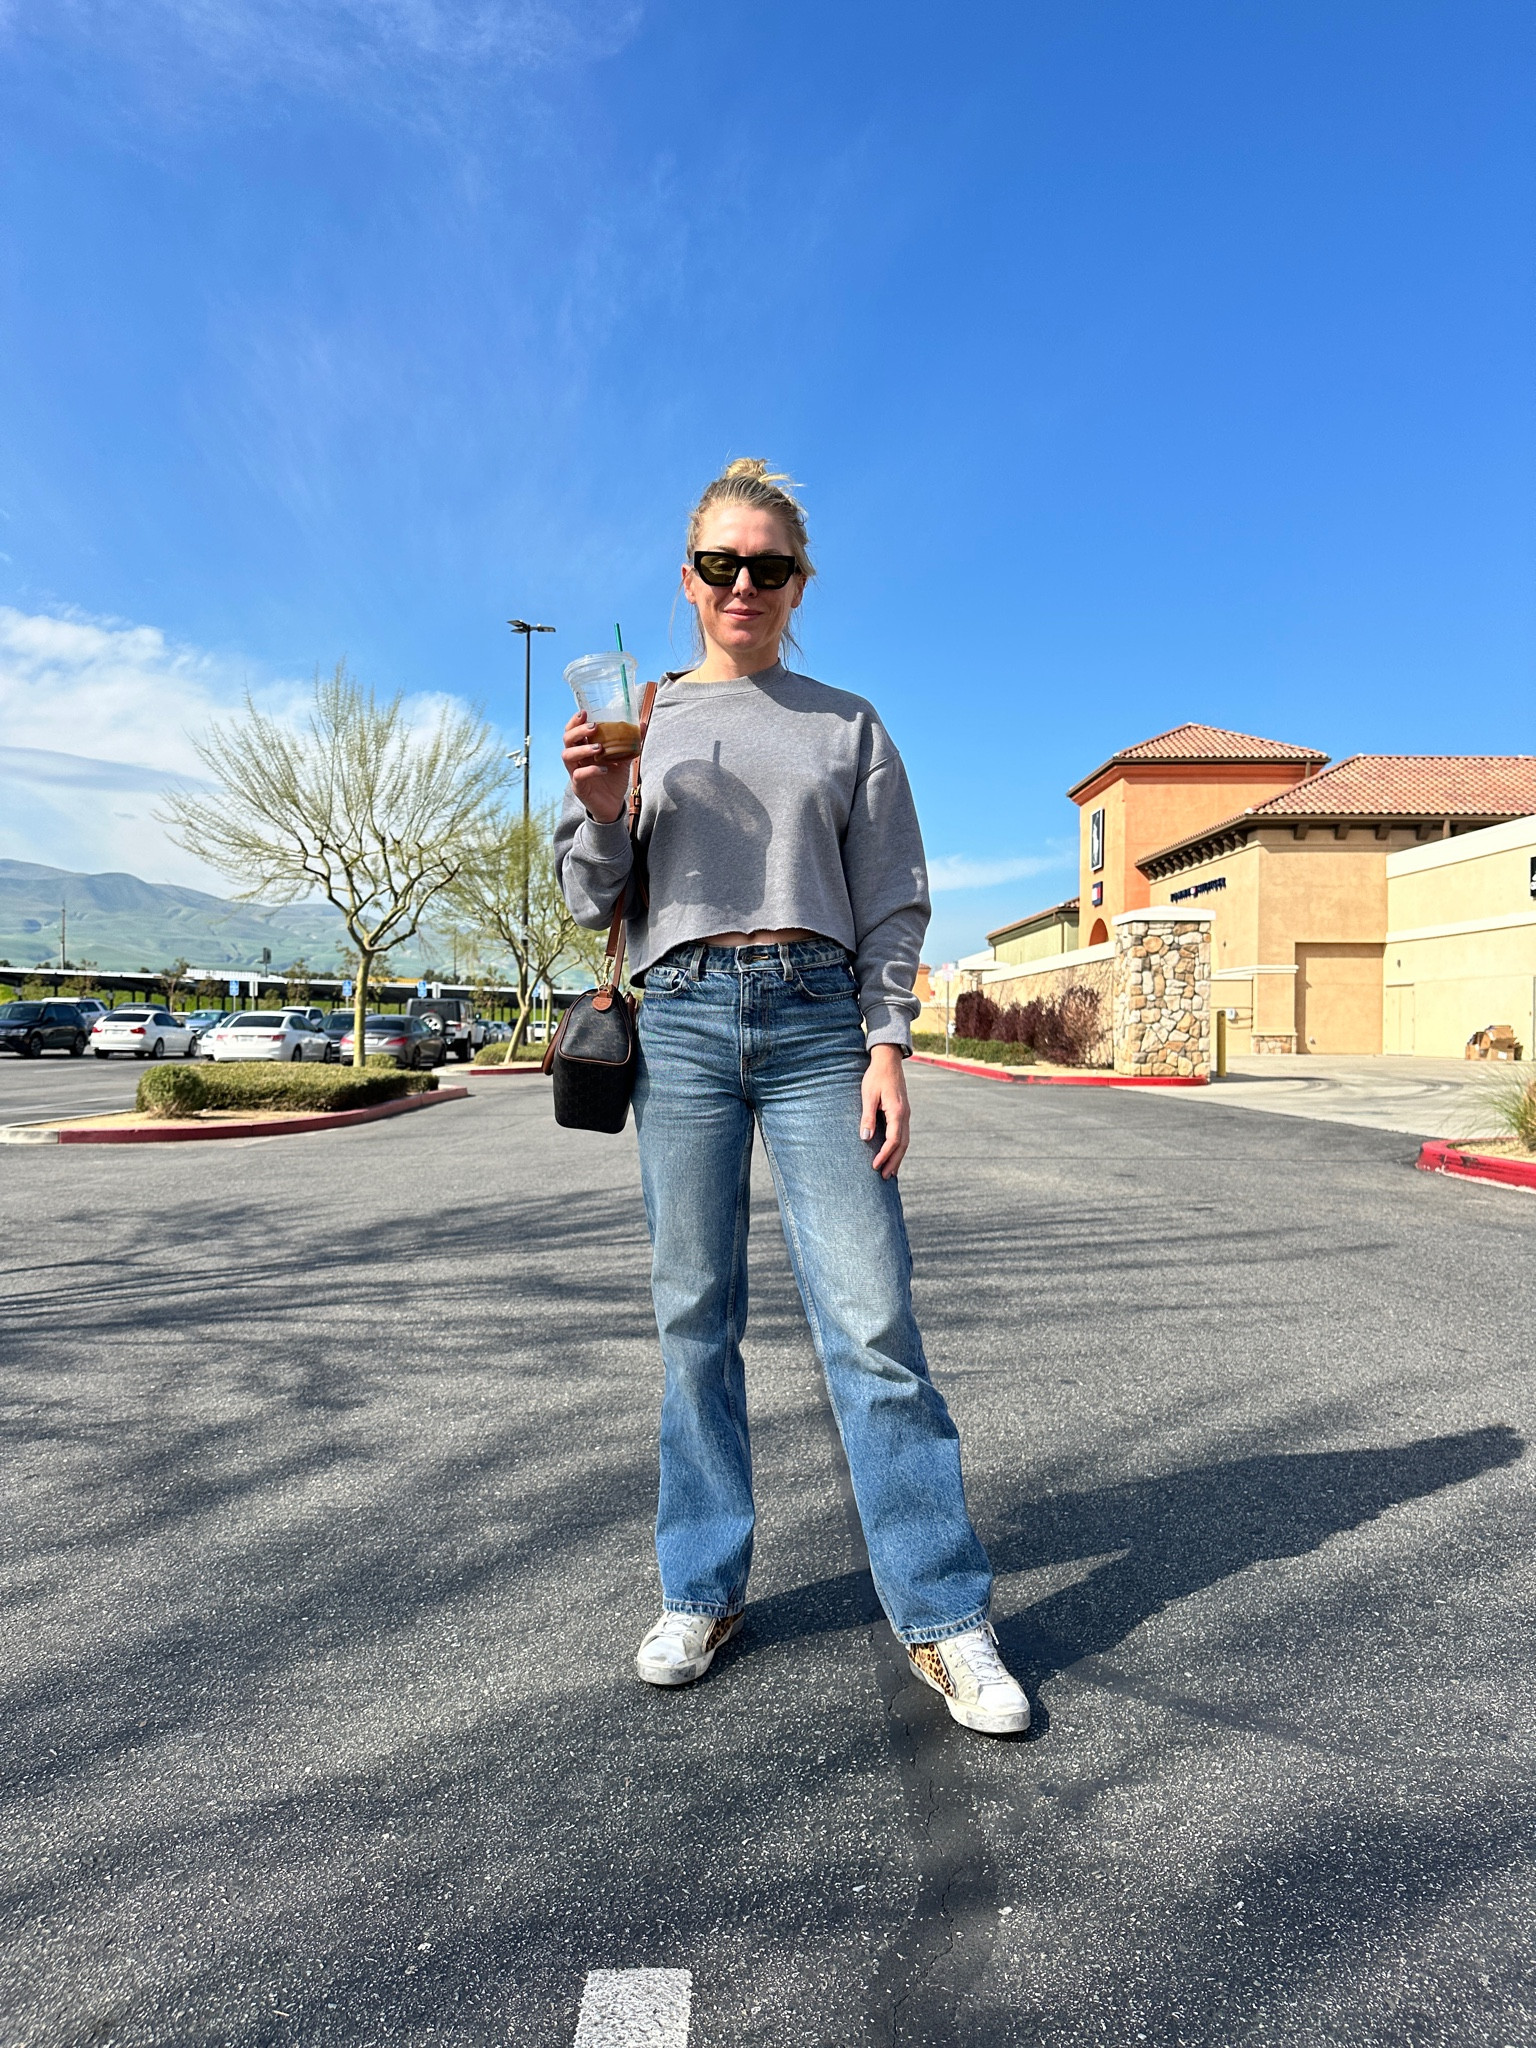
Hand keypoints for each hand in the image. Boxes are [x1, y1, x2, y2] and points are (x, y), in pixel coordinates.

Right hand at [561, 710, 630, 823]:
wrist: (614, 804)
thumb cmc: (614, 779)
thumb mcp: (623, 758)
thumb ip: (629, 743)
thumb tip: (642, 725)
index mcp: (583, 750)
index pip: (572, 732)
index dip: (575, 722)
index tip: (584, 712)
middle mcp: (576, 760)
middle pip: (567, 740)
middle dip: (578, 731)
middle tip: (594, 727)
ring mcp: (575, 773)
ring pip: (567, 756)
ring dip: (582, 749)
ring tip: (599, 747)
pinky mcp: (579, 787)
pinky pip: (579, 776)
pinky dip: (591, 770)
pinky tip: (604, 769)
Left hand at [861, 1043, 910, 1177]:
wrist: (888, 1061)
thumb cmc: (876, 1076)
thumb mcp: (868, 1095)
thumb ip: (868, 1116)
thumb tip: (866, 1138)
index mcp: (898, 1112)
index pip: (893, 1140)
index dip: (885, 1155)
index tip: (875, 1166)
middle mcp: (905, 1115)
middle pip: (903, 1144)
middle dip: (894, 1162)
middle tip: (885, 1177)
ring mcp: (906, 1114)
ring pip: (905, 1140)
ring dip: (898, 1157)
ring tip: (891, 1171)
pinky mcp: (903, 1112)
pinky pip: (903, 1134)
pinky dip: (899, 1147)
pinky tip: (893, 1154)